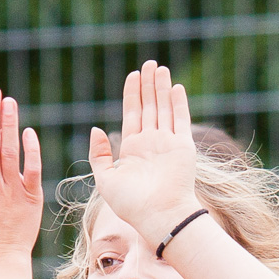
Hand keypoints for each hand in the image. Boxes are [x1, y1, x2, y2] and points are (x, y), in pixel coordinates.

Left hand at [87, 60, 202, 239]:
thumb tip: (95, 129)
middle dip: (148, 85)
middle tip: (148, 64)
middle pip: (149, 107)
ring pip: (164, 108)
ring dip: (162, 88)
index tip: (132, 75)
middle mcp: (151, 144)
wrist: (158, 215)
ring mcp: (168, 143)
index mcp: (132, 150)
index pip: (132, 115)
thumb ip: (98, 154)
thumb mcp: (105, 179)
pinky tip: (175, 87)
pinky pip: (181, 120)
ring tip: (159, 67)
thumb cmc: (130, 203)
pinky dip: (178, 103)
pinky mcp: (183, 146)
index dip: (132, 94)